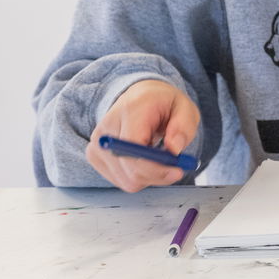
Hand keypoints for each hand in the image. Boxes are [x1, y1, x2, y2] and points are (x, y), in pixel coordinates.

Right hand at [86, 80, 200, 192]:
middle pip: (130, 170)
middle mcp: (107, 129)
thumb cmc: (161, 104)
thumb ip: (183, 126)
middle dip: (158, 174)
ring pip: (128, 180)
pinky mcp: (94, 157)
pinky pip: (122, 180)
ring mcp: (97, 145)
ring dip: (151, 176)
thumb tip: (174, 149)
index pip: (134, 147)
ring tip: (158, 155)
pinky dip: (140, 176)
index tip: (177, 171)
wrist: (138, 98)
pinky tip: (145, 160)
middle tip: (177, 166)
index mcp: (131, 111)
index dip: (155, 166)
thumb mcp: (184, 107)